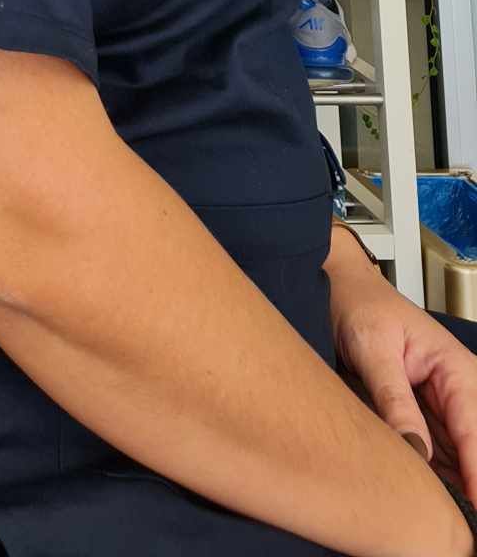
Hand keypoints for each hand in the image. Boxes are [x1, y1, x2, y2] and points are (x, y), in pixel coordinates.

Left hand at [328, 245, 476, 498]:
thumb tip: (413, 449)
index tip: (470, 510)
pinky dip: (433, 478)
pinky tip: (425, 496)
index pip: (476, 436)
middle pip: (472, 453)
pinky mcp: (429, 420)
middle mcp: (461, 393)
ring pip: (458, 461)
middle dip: (465, 484)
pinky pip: (439, 458)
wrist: (342, 291)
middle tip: (447, 516)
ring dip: (449, 485)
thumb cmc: (361, 307)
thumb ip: (393, 398)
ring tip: (434, 510)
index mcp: (459, 372)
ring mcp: (447, 410)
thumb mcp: (373, 348)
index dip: (475, 477)